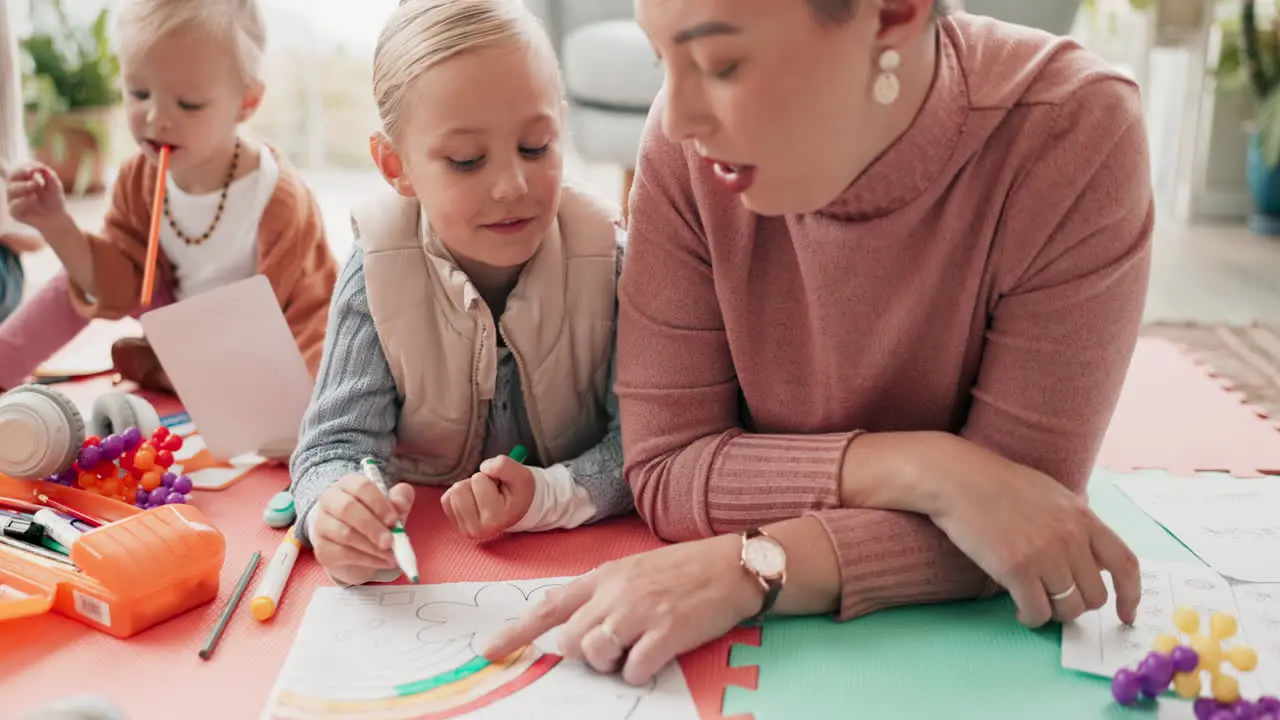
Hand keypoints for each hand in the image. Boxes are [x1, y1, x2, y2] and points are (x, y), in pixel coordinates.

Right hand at [6, 163, 68, 230]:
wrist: (58, 218)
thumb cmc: (54, 200)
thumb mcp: (54, 185)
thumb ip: (48, 174)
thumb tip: (40, 167)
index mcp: (23, 180)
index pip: (19, 169)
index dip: (26, 167)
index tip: (38, 168)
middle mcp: (15, 189)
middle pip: (11, 176)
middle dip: (22, 174)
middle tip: (36, 179)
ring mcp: (13, 201)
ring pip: (10, 190)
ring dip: (23, 187)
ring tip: (36, 190)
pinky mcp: (14, 213)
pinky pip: (14, 205)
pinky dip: (23, 201)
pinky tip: (33, 198)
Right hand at [310, 473, 414, 584]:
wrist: (355, 545)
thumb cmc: (375, 518)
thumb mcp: (392, 506)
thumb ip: (400, 499)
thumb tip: (399, 503)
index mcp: (349, 484)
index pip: (361, 486)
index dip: (379, 503)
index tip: (394, 520)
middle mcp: (330, 500)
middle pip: (347, 508)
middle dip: (372, 527)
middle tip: (390, 541)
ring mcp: (322, 524)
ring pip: (344, 533)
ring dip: (371, 547)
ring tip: (391, 555)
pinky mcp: (321, 547)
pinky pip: (342, 553)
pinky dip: (366, 560)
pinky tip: (381, 561)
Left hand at [441, 455, 535, 539]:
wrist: (518, 509)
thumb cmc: (519, 491)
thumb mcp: (520, 474)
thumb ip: (504, 465)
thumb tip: (483, 468)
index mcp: (495, 518)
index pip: (478, 480)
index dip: (489, 477)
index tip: (501, 489)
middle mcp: (478, 529)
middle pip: (460, 488)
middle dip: (476, 483)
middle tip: (492, 492)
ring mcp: (466, 530)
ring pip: (453, 494)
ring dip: (469, 489)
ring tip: (485, 497)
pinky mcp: (457, 526)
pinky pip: (446, 500)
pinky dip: (460, 495)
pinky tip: (475, 501)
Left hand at [482, 534, 762, 685]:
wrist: (734, 565)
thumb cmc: (686, 570)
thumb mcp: (635, 570)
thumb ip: (602, 593)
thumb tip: (570, 623)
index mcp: (605, 575)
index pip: (550, 605)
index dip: (517, 632)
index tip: (490, 651)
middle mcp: (616, 591)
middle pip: (572, 640)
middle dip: (586, 654)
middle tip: (616, 645)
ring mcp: (641, 611)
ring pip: (596, 654)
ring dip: (612, 663)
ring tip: (637, 647)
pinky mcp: (667, 632)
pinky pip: (633, 670)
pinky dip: (641, 671)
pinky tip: (658, 655)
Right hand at [923, 433, 1139, 627]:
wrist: (957, 479)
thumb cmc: (998, 484)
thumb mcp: (1052, 495)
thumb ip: (1076, 525)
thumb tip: (1093, 559)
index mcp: (1082, 518)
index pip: (1125, 564)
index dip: (1131, 595)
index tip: (1126, 615)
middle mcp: (1069, 538)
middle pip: (1094, 595)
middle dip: (1077, 605)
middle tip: (1056, 600)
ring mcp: (1043, 554)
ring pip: (1067, 609)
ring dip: (1053, 613)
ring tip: (1035, 602)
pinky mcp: (1015, 569)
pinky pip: (1036, 612)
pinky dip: (1030, 618)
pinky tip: (1019, 609)